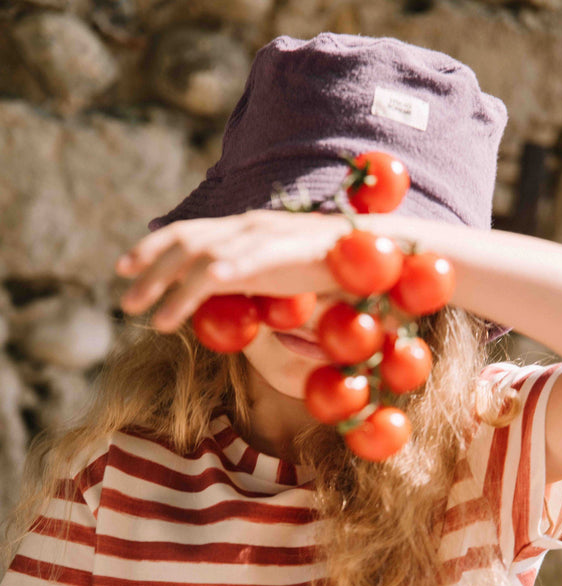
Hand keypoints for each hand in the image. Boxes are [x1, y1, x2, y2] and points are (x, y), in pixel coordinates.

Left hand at [115, 210, 353, 331]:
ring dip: (168, 287)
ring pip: (200, 257)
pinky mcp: (278, 253)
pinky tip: (184, 301)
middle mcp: (245, 226)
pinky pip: (236, 266)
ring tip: (148, 316)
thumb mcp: (274, 272)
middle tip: (124, 297)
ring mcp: (260, 237)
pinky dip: (209, 281)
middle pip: (183, 242)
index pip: (186, 232)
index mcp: (242, 229)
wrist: (371, 251)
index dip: (151, 248)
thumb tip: (216, 294)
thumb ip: (244, 277)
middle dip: (148, 269)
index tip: (124, 268)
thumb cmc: (324, 266)